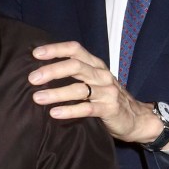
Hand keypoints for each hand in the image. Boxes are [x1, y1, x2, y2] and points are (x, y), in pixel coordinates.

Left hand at [29, 41, 165, 144]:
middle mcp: (101, 75)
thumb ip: (75, 73)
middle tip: (32, 78)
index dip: (56, 49)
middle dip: (52, 71)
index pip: (75, 49)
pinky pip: (87, 109)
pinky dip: (69, 110)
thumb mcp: (93, 80)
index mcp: (95, 65)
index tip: (36, 54)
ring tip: (37, 97)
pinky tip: (54, 113)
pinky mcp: (110, 109)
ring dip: (56, 93)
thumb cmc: (107, 98)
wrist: (136, 119)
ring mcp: (107, 92)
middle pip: (75, 66)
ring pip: (79, 89)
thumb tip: (42, 70)